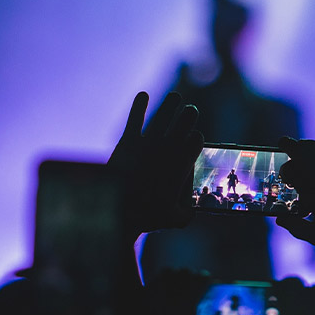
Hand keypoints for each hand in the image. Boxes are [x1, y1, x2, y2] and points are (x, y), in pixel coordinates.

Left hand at [108, 91, 202, 236]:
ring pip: (165, 114)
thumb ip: (187, 213)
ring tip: (175, 98)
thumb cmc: (148, 216)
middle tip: (190, 113)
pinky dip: (139, 105)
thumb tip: (192, 212)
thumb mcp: (174, 219)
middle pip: (185, 121)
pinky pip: (135, 118)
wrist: (117, 211)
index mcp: (183, 163)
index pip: (197, 139)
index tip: (195, 139)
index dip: (197, 138)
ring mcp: (148, 142)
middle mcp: (169, 148)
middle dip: (189, 115)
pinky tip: (143, 95)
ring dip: (172, 104)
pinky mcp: (128, 141)